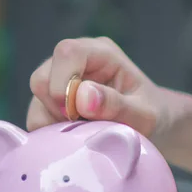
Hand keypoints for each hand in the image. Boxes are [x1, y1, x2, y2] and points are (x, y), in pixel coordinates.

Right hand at [26, 37, 167, 138]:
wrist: (155, 126)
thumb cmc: (153, 116)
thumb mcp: (144, 115)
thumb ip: (116, 105)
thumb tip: (82, 97)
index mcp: (100, 53)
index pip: (67, 53)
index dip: (63, 82)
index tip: (74, 113)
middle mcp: (76, 62)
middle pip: (42, 78)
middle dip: (57, 109)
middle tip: (83, 127)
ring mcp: (61, 82)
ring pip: (37, 101)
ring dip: (54, 124)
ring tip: (83, 134)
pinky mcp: (53, 103)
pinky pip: (37, 118)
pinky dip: (51, 133)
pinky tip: (75, 139)